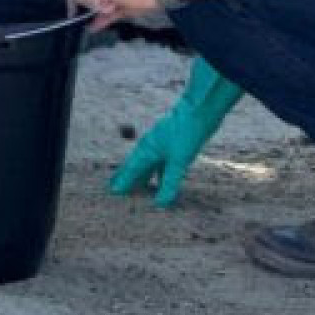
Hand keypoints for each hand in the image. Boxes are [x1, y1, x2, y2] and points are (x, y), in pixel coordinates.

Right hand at [110, 59, 244, 207]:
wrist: (200, 110)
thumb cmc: (185, 132)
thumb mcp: (178, 161)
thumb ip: (169, 183)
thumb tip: (160, 204)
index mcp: (146, 151)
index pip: (130, 170)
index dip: (123, 182)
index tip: (113, 192)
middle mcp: (150, 148)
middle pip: (136, 167)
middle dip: (129, 178)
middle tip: (117, 188)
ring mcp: (162, 145)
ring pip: (149, 165)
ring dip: (144, 177)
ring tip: (139, 188)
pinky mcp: (173, 144)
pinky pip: (162, 163)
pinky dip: (160, 174)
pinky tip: (163, 180)